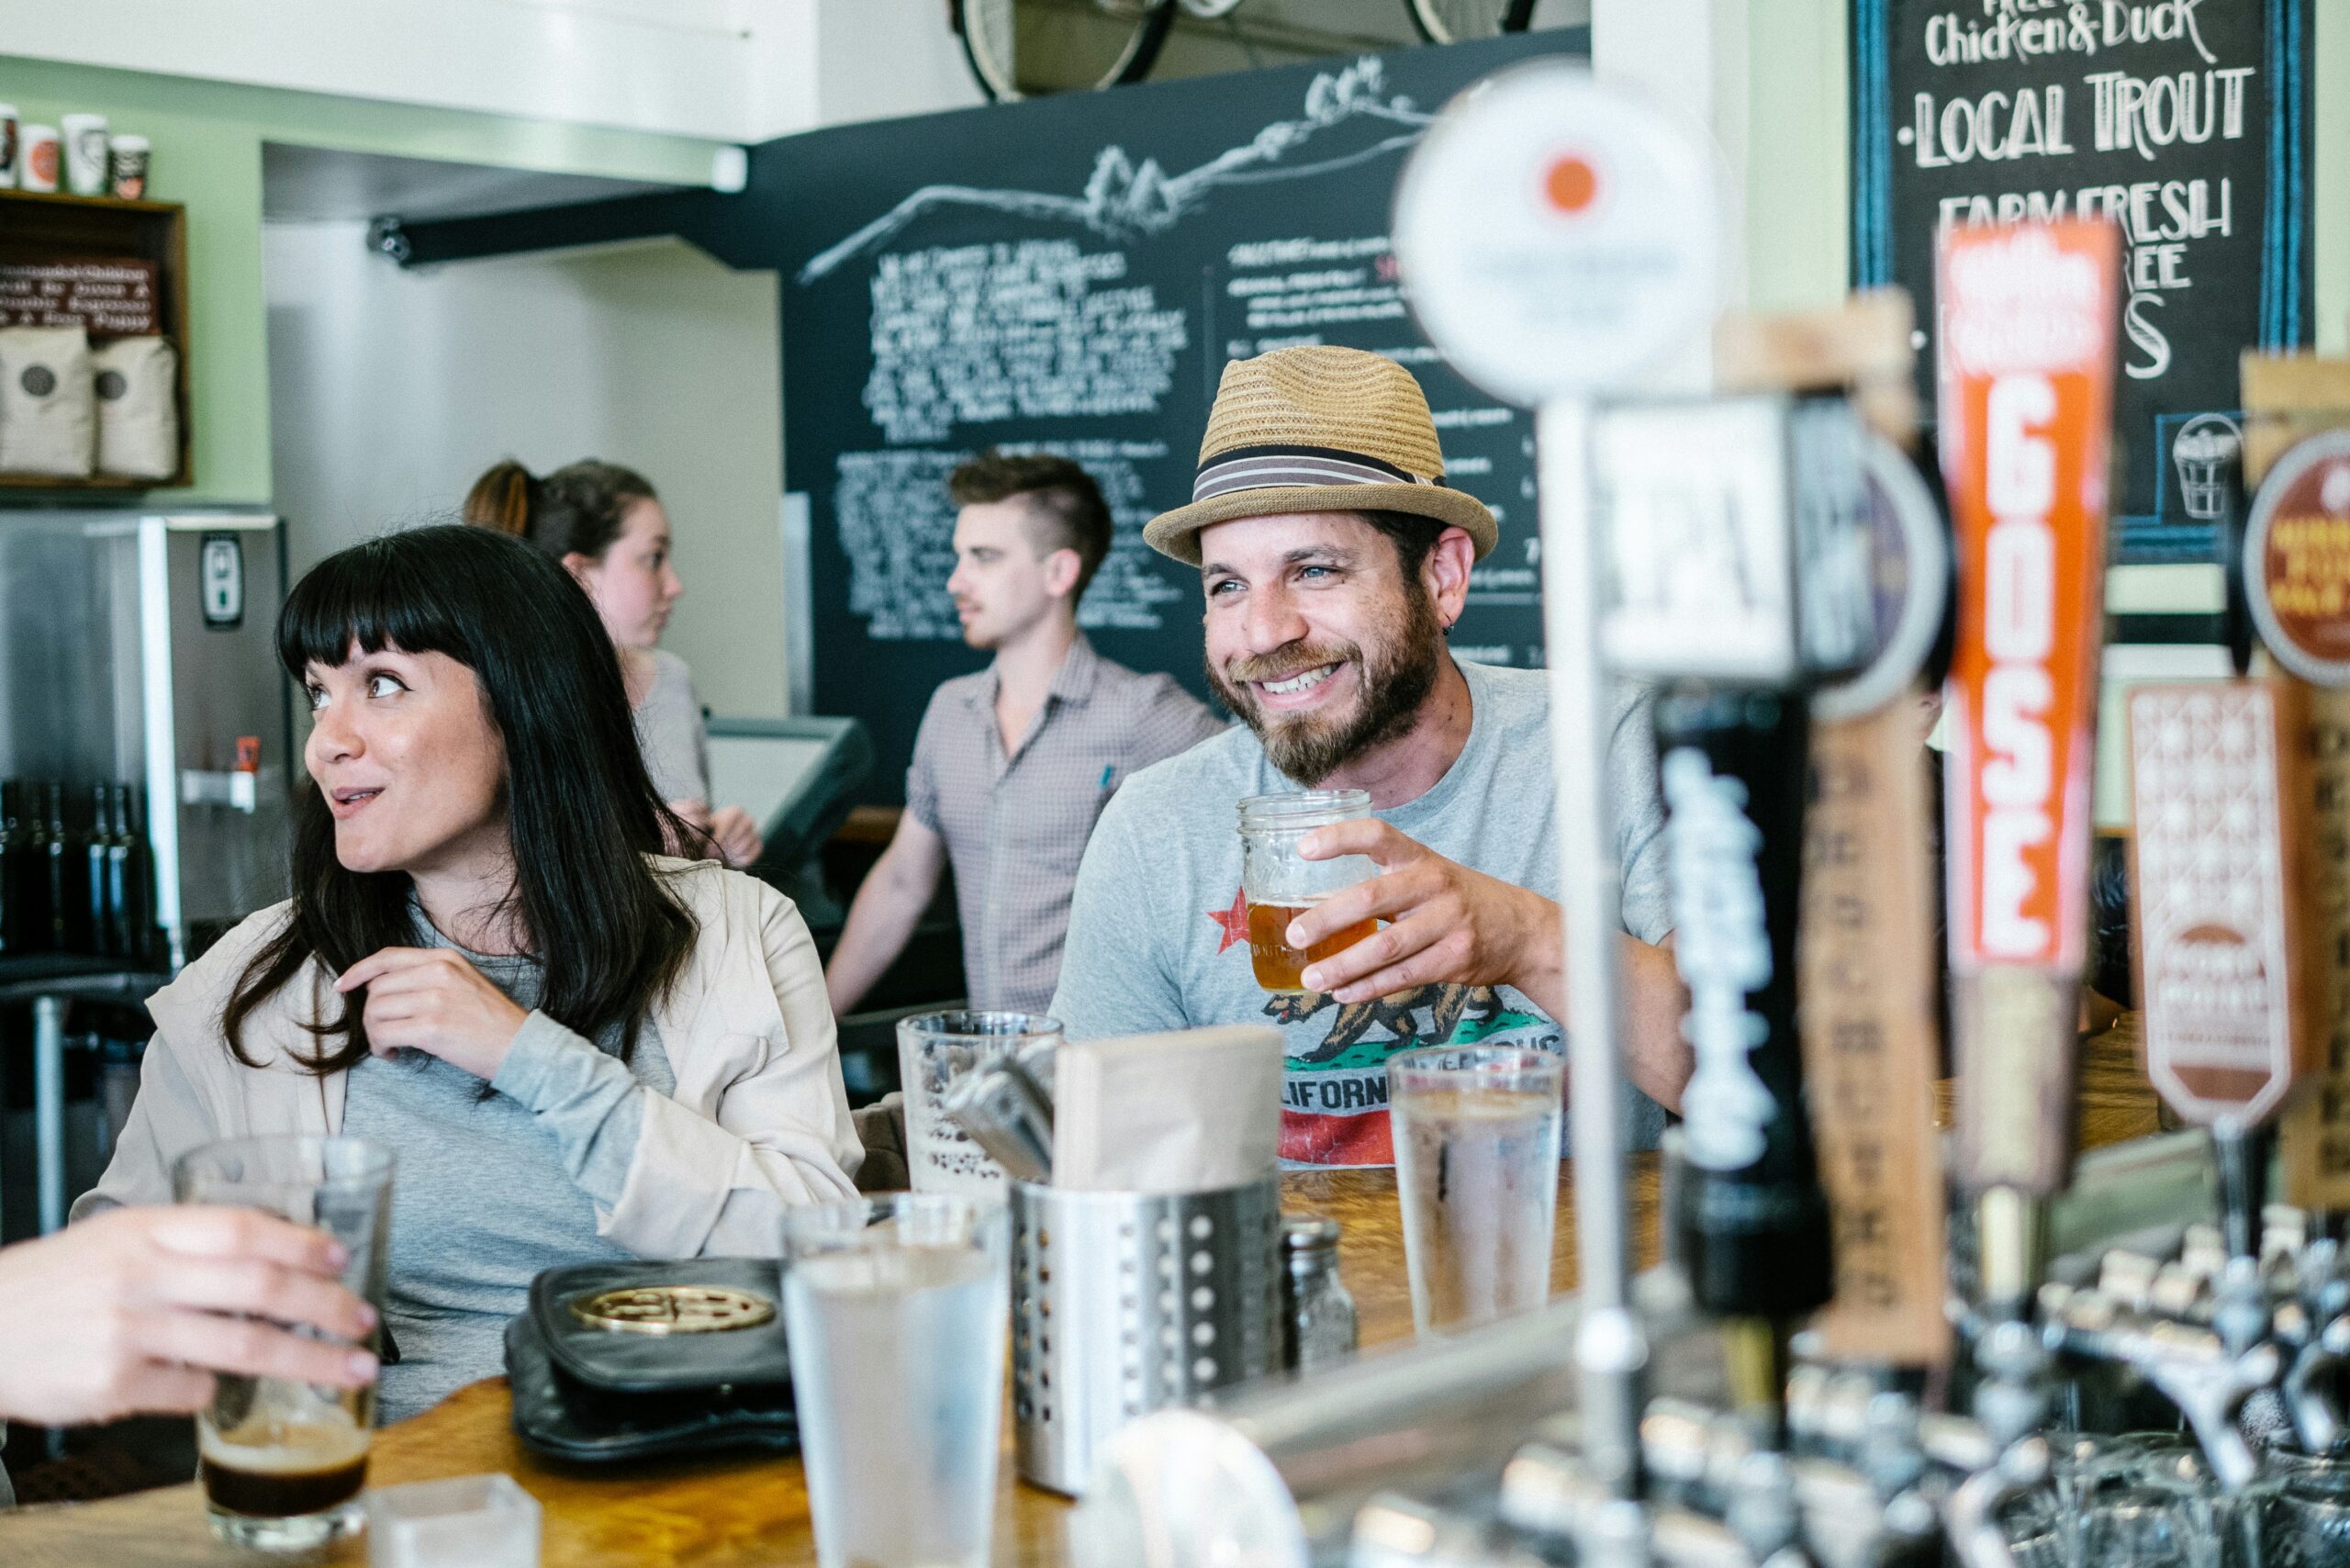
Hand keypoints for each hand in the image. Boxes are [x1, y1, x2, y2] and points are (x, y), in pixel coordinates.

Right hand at [0, 1206, 376, 1426]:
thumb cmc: (56, 1283)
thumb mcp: (116, 1239)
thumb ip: (187, 1243)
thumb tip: (278, 1257)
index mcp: (145, 1231)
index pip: (241, 1230)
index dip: (300, 1243)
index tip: (341, 1258)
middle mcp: (141, 1278)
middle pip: (258, 1291)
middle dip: (326, 1307)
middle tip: (366, 1321)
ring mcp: (128, 1334)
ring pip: (243, 1349)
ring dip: (309, 1362)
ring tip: (350, 1370)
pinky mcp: (115, 1386)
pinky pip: (193, 1391)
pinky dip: (212, 1389)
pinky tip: (210, 1383)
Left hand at [335, 946, 528, 1079]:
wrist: (521, 1046)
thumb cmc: (493, 1021)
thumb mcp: (465, 982)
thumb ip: (429, 976)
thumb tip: (384, 987)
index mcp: (446, 959)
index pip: (388, 957)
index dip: (359, 971)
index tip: (343, 985)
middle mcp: (439, 973)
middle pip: (376, 988)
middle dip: (371, 1014)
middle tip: (383, 1032)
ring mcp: (435, 999)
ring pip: (375, 1011)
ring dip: (374, 1033)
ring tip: (389, 1045)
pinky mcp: (432, 1027)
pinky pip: (383, 1033)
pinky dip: (380, 1047)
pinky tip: (394, 1053)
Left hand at [709, 805, 763, 866]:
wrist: (720, 843)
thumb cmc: (710, 833)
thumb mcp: (705, 826)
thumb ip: (703, 825)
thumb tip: (700, 830)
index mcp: (735, 811)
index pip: (728, 822)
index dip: (718, 837)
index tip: (708, 848)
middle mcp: (748, 820)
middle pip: (737, 836)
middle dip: (723, 848)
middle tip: (713, 856)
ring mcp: (755, 833)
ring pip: (744, 846)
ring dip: (730, 855)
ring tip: (720, 858)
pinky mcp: (758, 846)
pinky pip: (752, 854)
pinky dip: (740, 860)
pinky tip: (731, 860)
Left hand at [1286, 819, 1562, 1006]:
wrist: (1522, 930)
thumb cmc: (1458, 901)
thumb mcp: (1428, 876)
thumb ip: (1384, 884)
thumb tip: (1315, 907)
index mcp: (1419, 858)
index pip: (1377, 835)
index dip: (1339, 838)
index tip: (1303, 849)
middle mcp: (1433, 885)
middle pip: (1372, 898)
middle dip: (1327, 918)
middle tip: (1295, 936)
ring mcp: (1447, 922)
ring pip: (1386, 946)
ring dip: (1343, 965)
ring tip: (1312, 977)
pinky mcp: (1455, 958)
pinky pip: (1403, 976)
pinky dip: (1368, 987)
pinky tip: (1343, 993)